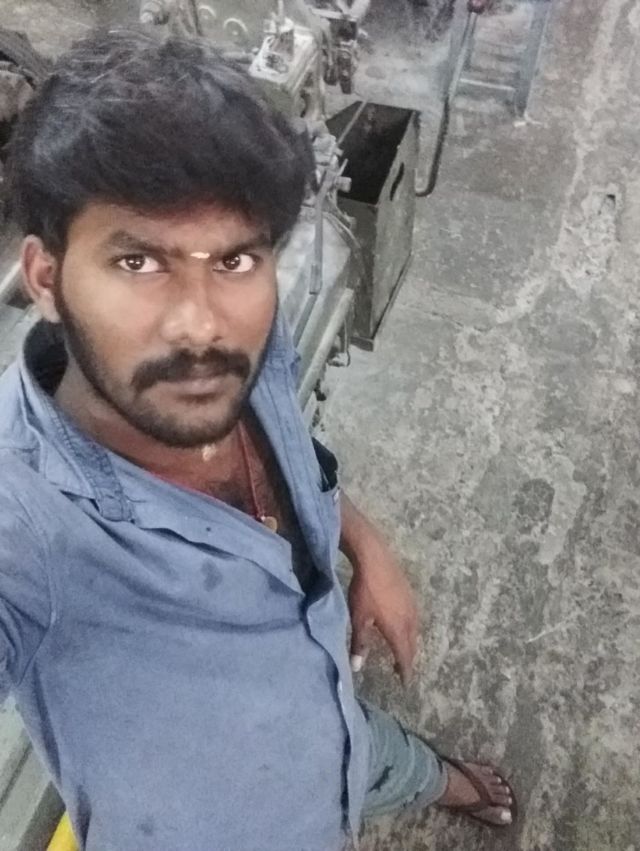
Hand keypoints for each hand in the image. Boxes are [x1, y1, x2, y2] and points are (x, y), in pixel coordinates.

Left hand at [348, 542, 419, 685]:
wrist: (375, 558)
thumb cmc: (364, 590)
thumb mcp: (359, 618)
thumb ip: (359, 643)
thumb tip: (357, 667)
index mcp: (397, 629)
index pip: (404, 656)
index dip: (405, 671)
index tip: (405, 684)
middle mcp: (409, 620)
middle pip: (412, 646)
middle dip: (407, 659)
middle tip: (400, 669)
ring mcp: (412, 606)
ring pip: (415, 632)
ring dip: (409, 645)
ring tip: (401, 650)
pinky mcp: (410, 595)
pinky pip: (414, 619)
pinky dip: (410, 630)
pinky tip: (402, 626)